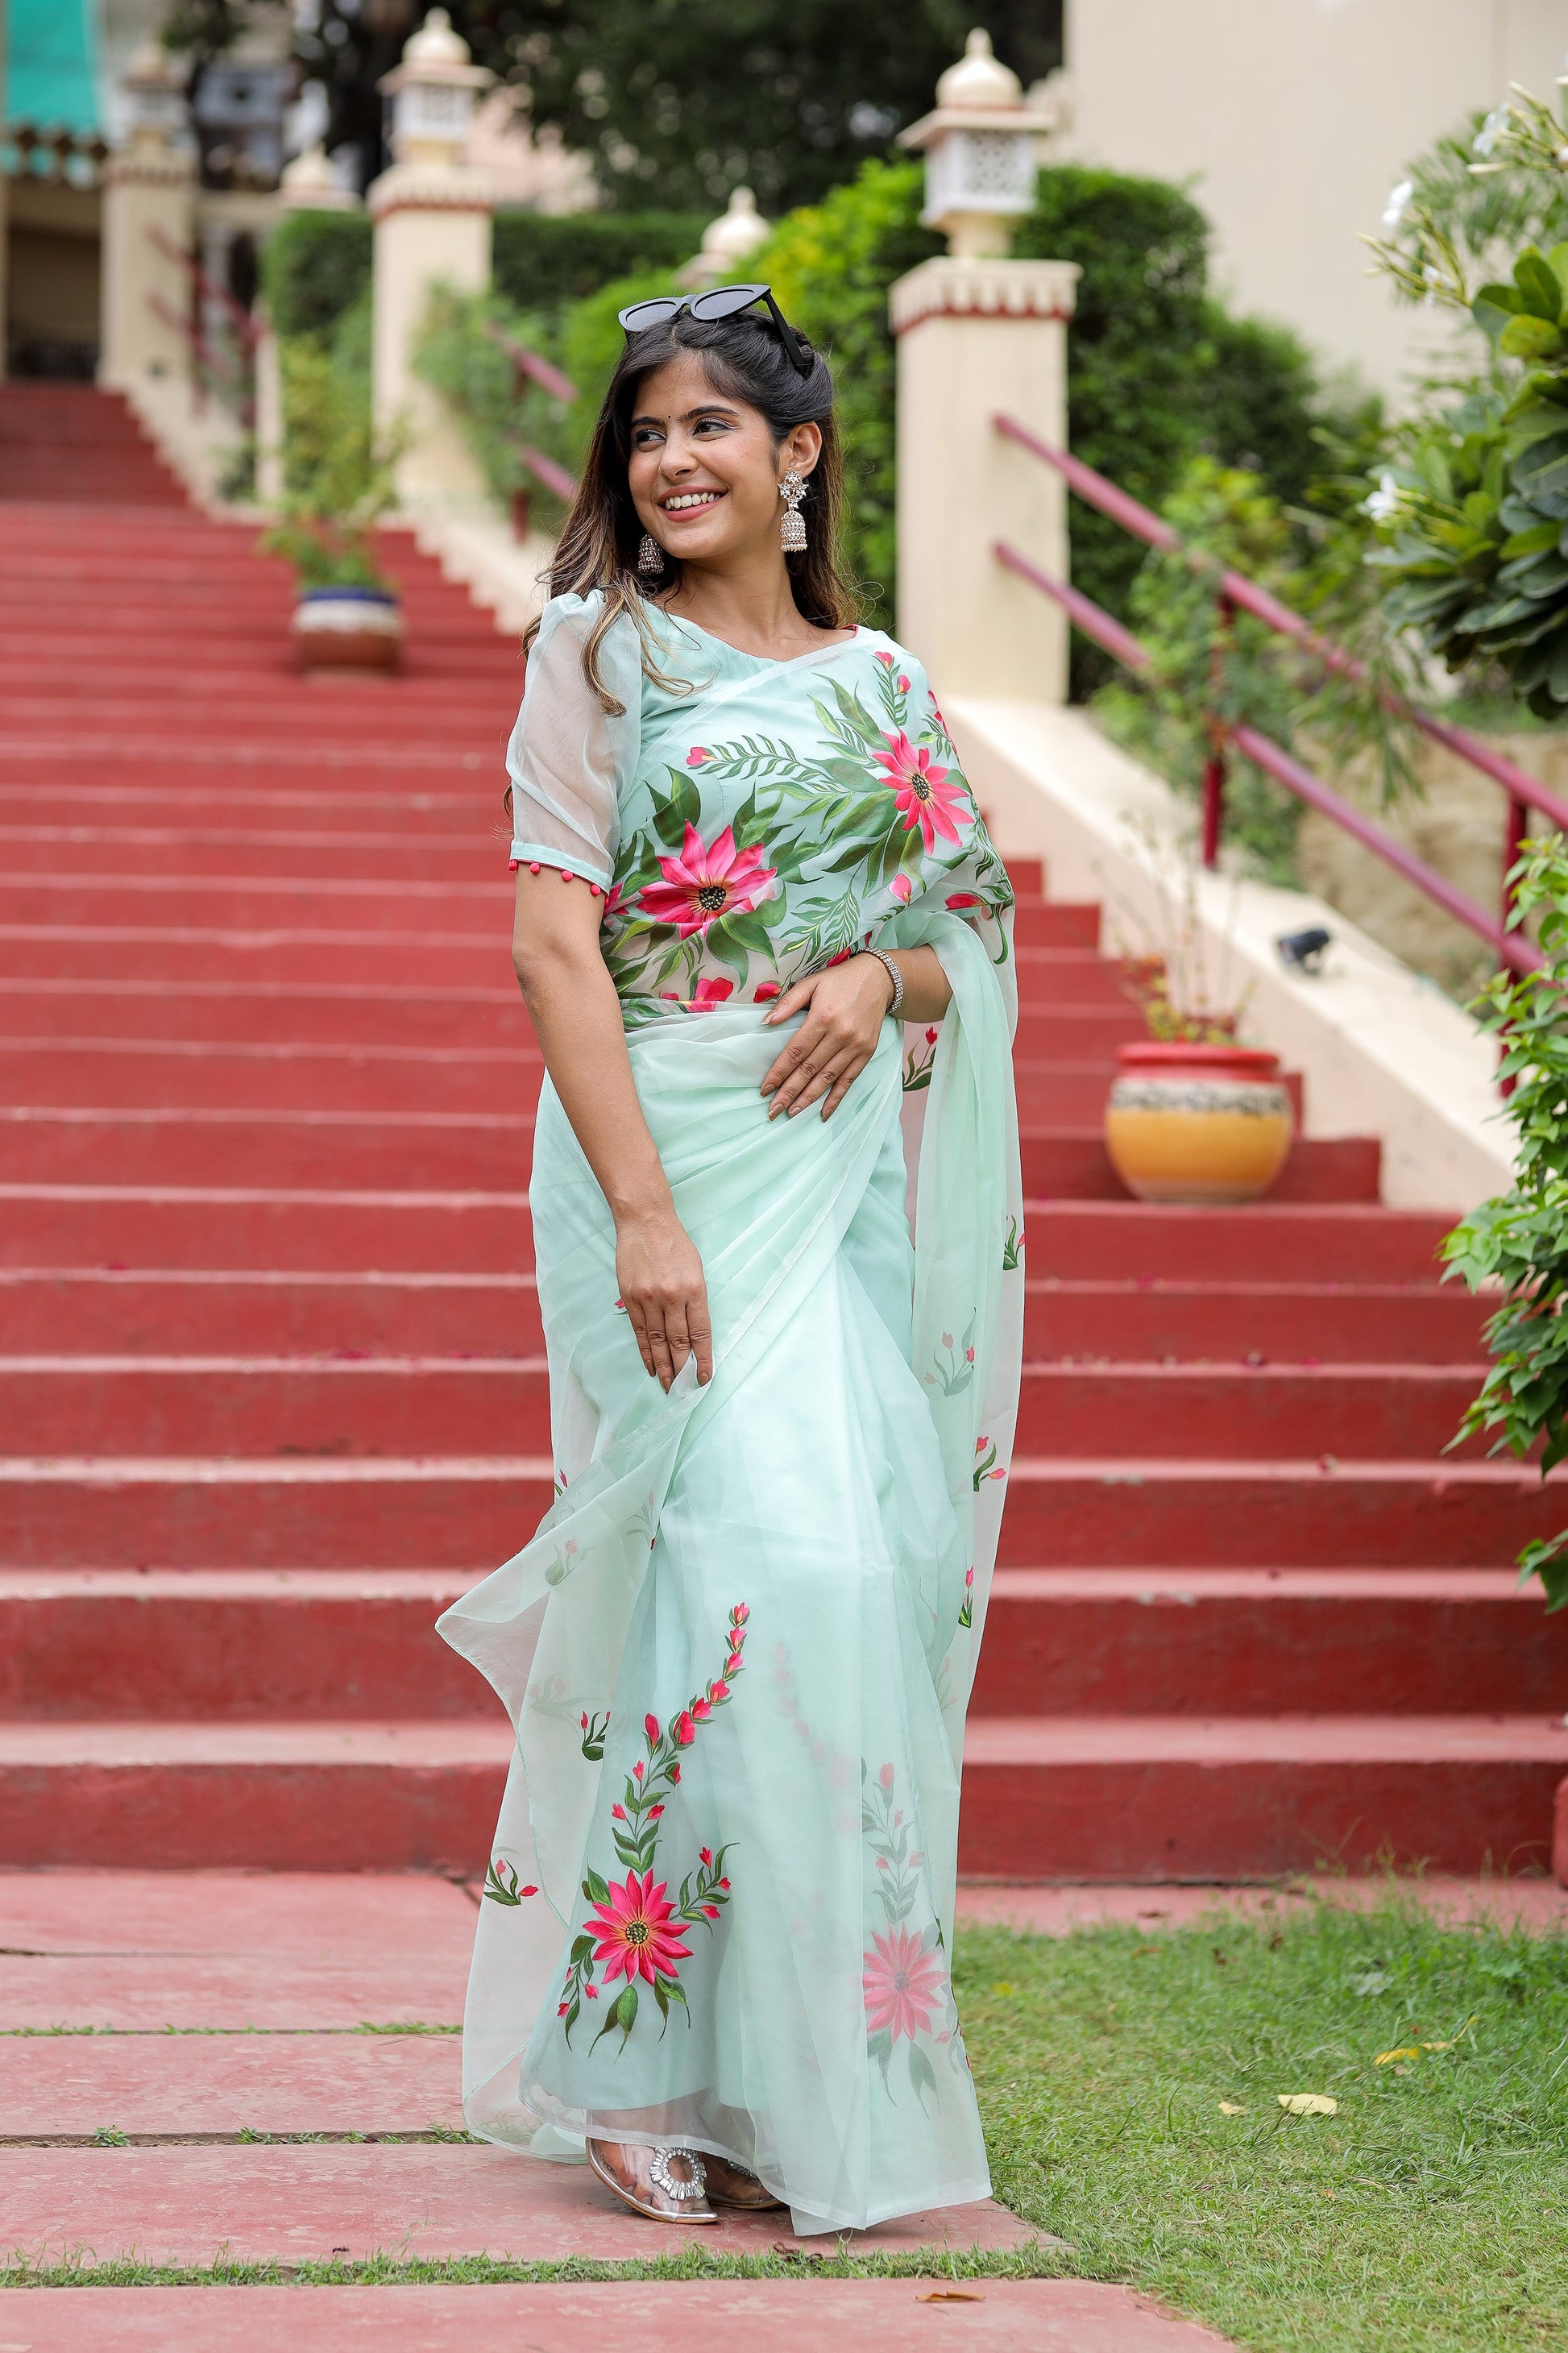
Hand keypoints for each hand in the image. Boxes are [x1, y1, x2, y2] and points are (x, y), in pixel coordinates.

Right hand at [615, 1204, 712, 1390]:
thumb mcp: (696, 1270)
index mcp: (694, 1289)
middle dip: (682, 1369)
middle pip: (678, 1342)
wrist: (645, 1222)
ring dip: (664, 1366)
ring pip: (658, 1341)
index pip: (700, 1333)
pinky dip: (646, 1351)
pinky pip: (640, 1331)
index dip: (703, 1359)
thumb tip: (694, 1335)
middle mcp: (671, 1296)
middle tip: (684, 1390)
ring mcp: (648, 1298)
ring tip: (668, 1385)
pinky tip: (651, 1365)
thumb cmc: (675, 1245)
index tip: (705, 1377)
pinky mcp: (630, 1297)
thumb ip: (695, 1301)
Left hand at [760, 953, 894, 1120]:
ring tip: (791, 1113)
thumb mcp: (811, 983)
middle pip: (809, 1070)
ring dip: (808, 1098)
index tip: (765, 1089)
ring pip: (827, 1078)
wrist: (880, 978)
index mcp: (822, 1017)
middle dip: (789, 1092)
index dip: (779, 1072)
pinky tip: (823, 1112)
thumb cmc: (840, 980)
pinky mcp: (866, 1053)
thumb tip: (766, 1023)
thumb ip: (788, 1002)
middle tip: (773, 1111)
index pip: (795, 1052)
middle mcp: (840, 1035)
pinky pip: (849, 1080)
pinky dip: (836, 1098)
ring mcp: (855, 1046)